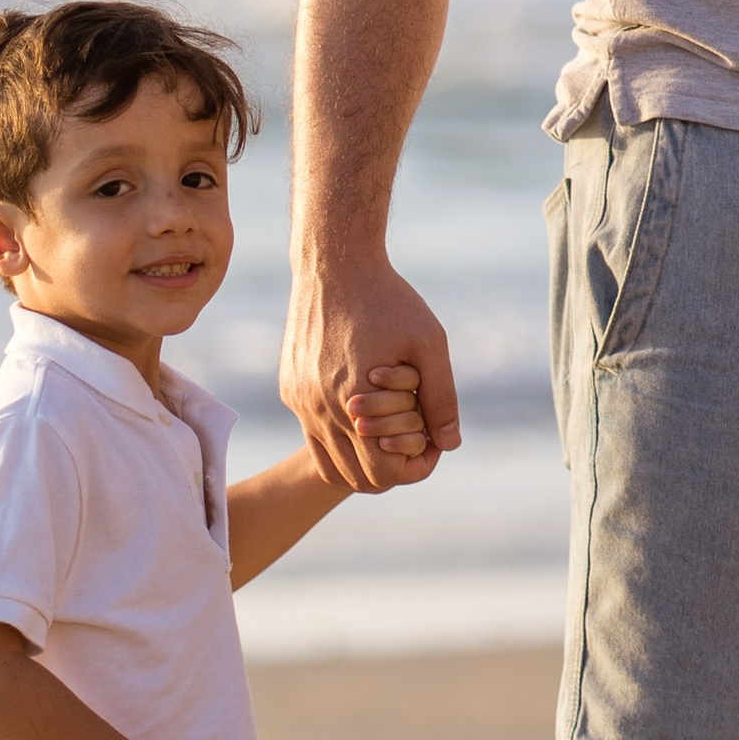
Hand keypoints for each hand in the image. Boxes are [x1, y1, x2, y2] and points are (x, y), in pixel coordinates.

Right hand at [282, 251, 460, 492]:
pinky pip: (313, 435)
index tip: (431, 444)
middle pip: (358, 477)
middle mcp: (318, 409)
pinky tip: (367, 412)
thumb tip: (448, 444)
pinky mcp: (290, 389)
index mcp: (352, 402)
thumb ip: (441, 398)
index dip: (414, 468)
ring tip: (393, 430)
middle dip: (392, 466)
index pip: (383, 474)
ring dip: (364, 458)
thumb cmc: (387, 299)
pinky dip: (340, 438)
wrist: (334, 263)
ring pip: (331, 463)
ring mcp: (299, 401)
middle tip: (416, 438)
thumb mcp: (429, 342)